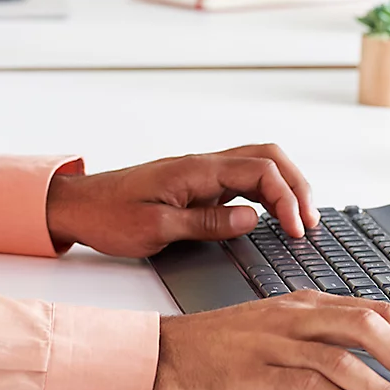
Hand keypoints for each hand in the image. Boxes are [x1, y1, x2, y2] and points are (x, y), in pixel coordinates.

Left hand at [45, 144, 318, 257]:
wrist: (78, 206)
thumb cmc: (109, 216)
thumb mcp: (156, 229)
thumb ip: (206, 223)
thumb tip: (252, 219)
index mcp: (196, 170)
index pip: (260, 171)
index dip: (287, 199)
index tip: (297, 232)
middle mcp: (203, 164)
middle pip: (268, 157)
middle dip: (298, 185)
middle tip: (311, 223)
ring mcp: (201, 173)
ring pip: (258, 163)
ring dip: (285, 186)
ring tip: (301, 219)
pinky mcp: (197, 185)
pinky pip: (242, 178)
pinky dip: (267, 192)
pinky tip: (273, 215)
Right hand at [148, 292, 389, 389]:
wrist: (169, 352)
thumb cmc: (223, 345)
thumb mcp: (278, 328)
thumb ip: (320, 338)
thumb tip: (373, 364)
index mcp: (304, 303)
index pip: (373, 309)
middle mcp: (295, 317)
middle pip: (367, 327)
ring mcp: (277, 343)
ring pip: (345, 358)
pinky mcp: (259, 373)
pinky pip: (312, 386)